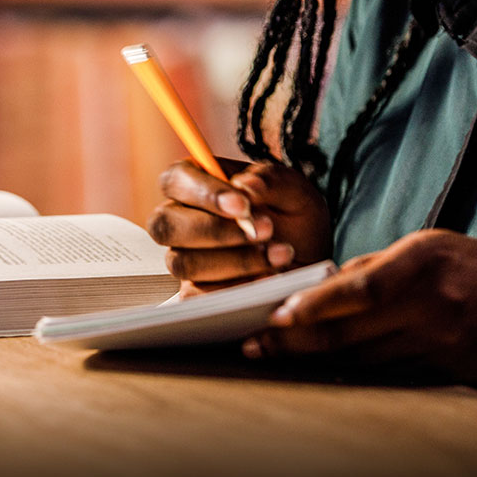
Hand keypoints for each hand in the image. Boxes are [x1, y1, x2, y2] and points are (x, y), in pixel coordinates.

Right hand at [147, 158, 331, 295]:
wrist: (312, 260)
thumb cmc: (295, 217)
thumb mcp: (294, 191)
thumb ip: (270, 181)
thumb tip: (245, 185)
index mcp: (198, 183)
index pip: (176, 179)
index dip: (203, 192)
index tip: (242, 205)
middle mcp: (183, 220)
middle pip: (165, 225)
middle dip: (215, 231)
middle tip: (264, 230)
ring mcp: (185, 258)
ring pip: (183, 263)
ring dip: (234, 260)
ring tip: (279, 253)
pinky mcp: (196, 291)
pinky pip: (197, 296)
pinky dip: (235, 288)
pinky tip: (267, 278)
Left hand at [244, 229, 476, 431]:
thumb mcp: (433, 252)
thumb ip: (381, 267)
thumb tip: (328, 284)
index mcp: (419, 257)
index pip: (355, 286)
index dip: (311, 306)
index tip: (272, 319)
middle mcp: (426, 295)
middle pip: (350, 326)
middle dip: (296, 340)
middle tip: (256, 348)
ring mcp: (438, 334)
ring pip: (362, 352)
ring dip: (318, 357)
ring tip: (277, 359)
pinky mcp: (444, 364)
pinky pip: (388, 368)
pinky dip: (354, 368)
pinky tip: (325, 369)